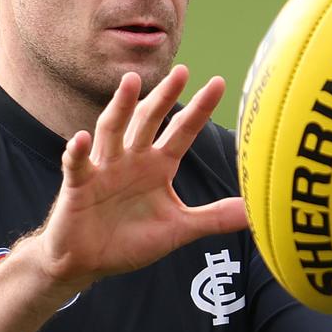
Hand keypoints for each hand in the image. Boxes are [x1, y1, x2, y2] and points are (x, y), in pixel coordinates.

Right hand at [33, 65, 248, 288]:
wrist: (88, 261)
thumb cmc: (130, 240)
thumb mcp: (178, 229)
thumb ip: (214, 218)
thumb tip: (253, 212)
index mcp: (157, 166)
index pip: (181, 131)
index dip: (199, 109)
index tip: (218, 82)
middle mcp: (132, 159)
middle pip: (148, 120)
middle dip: (164, 96)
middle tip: (181, 71)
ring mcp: (103, 169)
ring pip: (113, 131)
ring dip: (120, 107)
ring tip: (130, 81)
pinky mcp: (78, 185)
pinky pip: (78, 165)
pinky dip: (78, 151)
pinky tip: (82, 139)